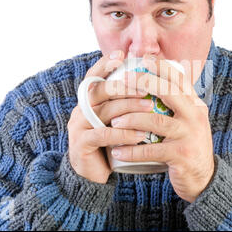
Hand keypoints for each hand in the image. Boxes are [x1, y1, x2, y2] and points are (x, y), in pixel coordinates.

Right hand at [67, 50, 153, 183]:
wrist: (93, 176)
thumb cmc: (111, 144)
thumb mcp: (117, 120)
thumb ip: (125, 103)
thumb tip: (152, 82)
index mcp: (88, 101)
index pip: (94, 77)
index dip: (105, 64)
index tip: (122, 55)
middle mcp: (80, 110)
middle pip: (100, 90)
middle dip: (124, 86)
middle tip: (146, 86)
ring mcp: (79, 127)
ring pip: (104, 111)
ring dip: (129, 108)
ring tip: (150, 108)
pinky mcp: (81, 145)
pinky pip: (103, 135)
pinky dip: (123, 134)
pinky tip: (140, 135)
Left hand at [109, 54, 214, 202]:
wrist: (203, 177)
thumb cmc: (187, 145)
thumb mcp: (187, 120)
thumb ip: (175, 104)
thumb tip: (150, 82)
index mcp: (195, 104)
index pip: (179, 78)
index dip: (161, 66)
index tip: (142, 59)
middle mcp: (195, 115)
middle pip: (168, 92)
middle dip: (143, 83)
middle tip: (121, 82)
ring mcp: (189, 134)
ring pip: (156, 120)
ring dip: (132, 120)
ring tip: (114, 121)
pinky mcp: (181, 154)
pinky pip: (151, 150)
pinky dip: (132, 150)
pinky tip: (117, 151)